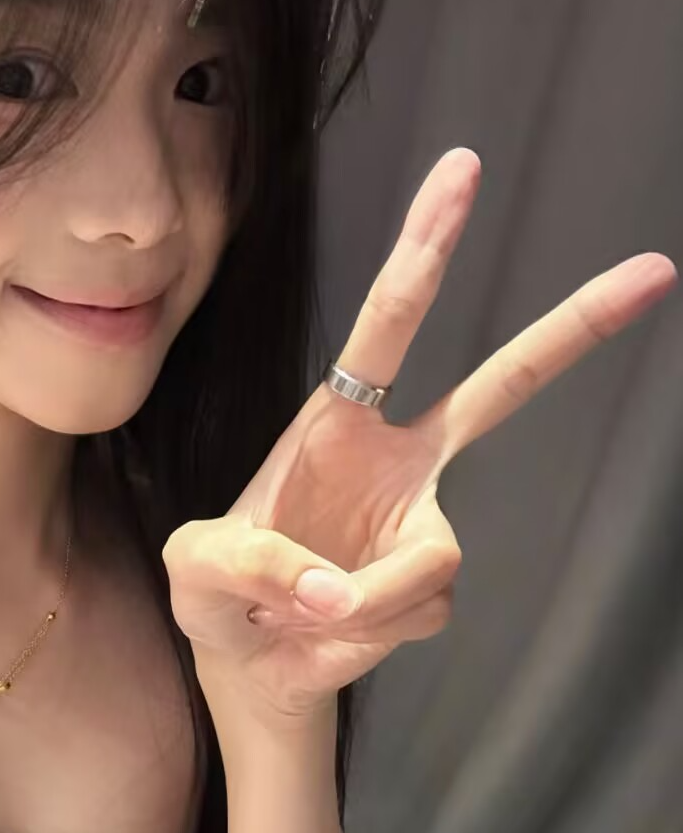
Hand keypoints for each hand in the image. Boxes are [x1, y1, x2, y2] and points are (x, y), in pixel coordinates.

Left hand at [163, 148, 677, 731]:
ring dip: (357, 607)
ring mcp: (423, 522)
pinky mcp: (432, 587)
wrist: (248, 662)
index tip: (462, 170)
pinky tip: (324, 637)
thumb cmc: (217, 595)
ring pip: (431, 563)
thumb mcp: (195, 568)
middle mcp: (397, 460)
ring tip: (293, 619)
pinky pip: (415, 615)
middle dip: (571, 330)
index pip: (387, 324)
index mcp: (336, 421)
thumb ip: (253, 565)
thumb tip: (336, 591)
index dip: (425, 249)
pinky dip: (360, 639)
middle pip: (499, 390)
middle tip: (650, 271)